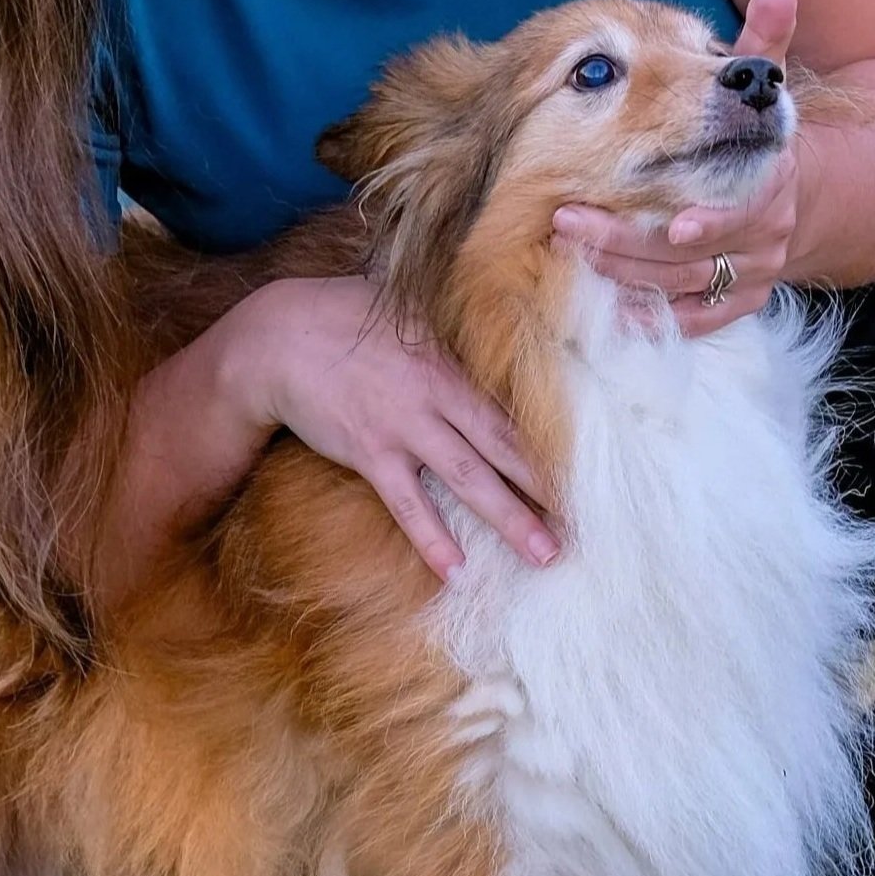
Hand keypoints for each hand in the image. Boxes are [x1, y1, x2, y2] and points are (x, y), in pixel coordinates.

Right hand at [230, 276, 559, 580]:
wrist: (278, 338)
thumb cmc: (343, 317)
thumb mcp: (406, 305)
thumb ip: (450, 322)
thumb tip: (493, 309)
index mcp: (454, 357)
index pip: (516, 402)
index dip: (557, 435)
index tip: (596, 465)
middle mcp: (438, 393)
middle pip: (506, 445)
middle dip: (549, 485)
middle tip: (589, 522)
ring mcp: (404, 426)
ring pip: (469, 478)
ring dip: (510, 518)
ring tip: (544, 555)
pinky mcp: (370, 452)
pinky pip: (408, 504)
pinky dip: (432, 538)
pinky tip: (456, 570)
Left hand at [551, 0, 803, 337]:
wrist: (795, 196)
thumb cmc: (757, 135)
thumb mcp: (762, 88)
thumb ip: (762, 41)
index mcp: (774, 180)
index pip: (736, 208)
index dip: (703, 219)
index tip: (667, 220)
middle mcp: (765, 235)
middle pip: (691, 253)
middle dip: (627, 239)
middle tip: (566, 219)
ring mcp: (748, 275)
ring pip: (679, 288)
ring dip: (622, 274)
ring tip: (568, 252)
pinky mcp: (732, 305)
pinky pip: (690, 321)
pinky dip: (651, 317)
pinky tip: (605, 307)